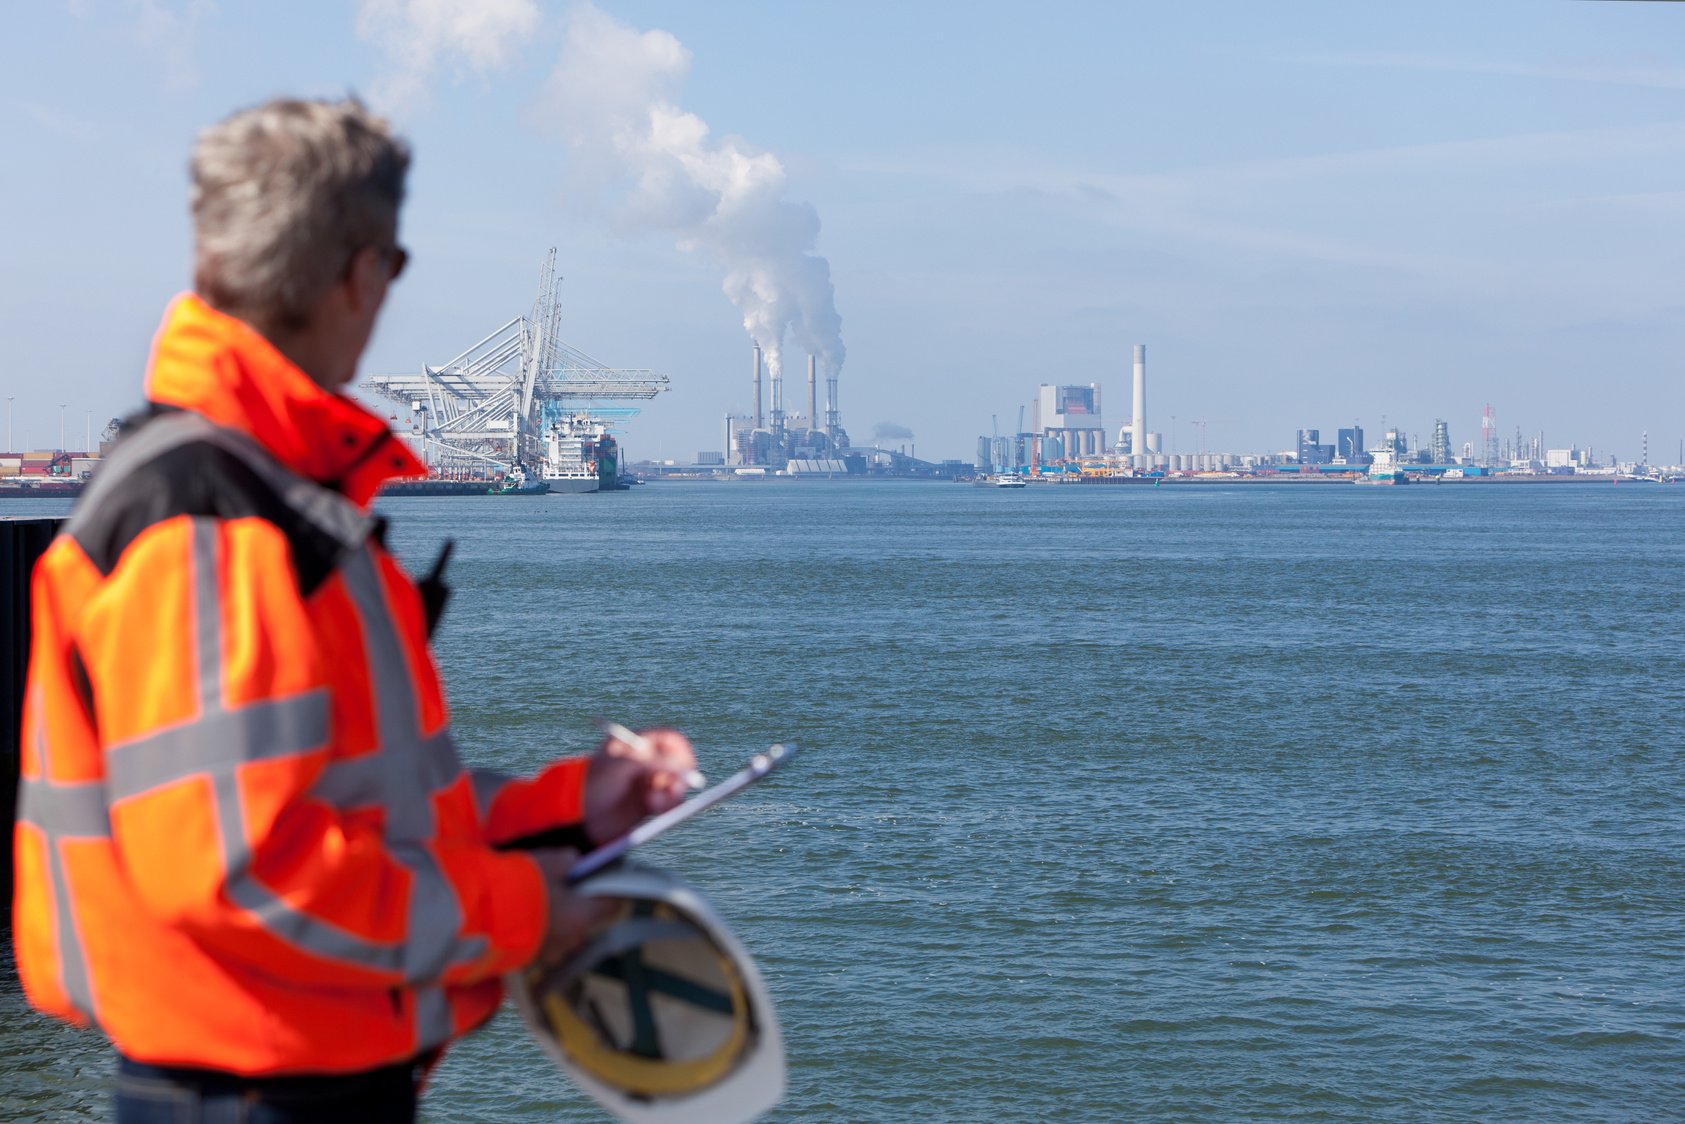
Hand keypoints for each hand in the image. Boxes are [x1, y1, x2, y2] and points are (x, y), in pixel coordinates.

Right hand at [531, 848, 617, 966]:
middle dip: (578, 902)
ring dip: (556, 918)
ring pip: (563, 932)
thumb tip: (574, 862)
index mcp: (584, 917)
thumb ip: (569, 861)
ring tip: (537, 899)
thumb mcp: (551, 862)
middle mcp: (571, 940)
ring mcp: (550, 953)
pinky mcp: (528, 959)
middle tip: (563, 884)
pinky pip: (542, 941)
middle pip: (586, 919)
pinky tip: (521, 913)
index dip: (610, 889)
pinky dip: (537, 928)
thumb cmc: (523, 885)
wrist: (480, 914)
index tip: (601, 878)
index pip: (613, 905)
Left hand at [583, 726, 697, 844]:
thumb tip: (683, 766)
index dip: (682, 751)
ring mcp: (647, 781)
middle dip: (679, 776)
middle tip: (675, 790)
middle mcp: (645, 760)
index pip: (669, 739)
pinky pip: (669, 801)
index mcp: (637, 743)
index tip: (687, 767)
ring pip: (675, 783)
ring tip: (655, 803)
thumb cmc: (594, 784)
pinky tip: (655, 809)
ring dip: (672, 793)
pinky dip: (668, 804)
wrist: (580, 816)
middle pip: (677, 762)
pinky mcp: (649, 801)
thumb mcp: (622, 766)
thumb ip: (653, 762)